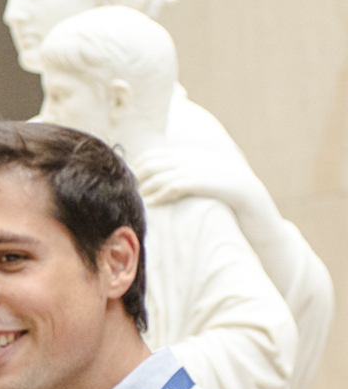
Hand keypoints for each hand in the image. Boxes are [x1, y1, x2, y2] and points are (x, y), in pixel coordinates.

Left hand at [131, 147, 265, 213]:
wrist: (266, 233)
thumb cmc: (229, 221)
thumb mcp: (200, 202)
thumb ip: (180, 191)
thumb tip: (146, 195)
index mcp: (203, 161)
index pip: (160, 156)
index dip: (138, 167)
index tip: (123, 183)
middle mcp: (212, 162)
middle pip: (162, 161)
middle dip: (139, 176)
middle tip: (122, 192)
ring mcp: (223, 173)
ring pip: (173, 171)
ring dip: (149, 185)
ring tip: (133, 199)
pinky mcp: (230, 188)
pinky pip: (190, 183)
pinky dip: (167, 191)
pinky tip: (153, 202)